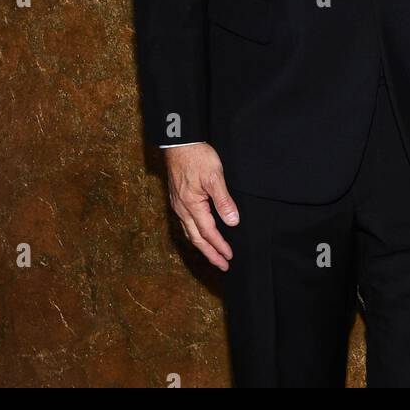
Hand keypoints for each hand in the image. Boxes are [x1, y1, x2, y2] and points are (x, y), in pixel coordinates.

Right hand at [163, 142, 238, 270]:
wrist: (179, 143)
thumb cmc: (197, 157)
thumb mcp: (215, 177)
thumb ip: (223, 201)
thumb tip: (232, 222)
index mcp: (192, 206)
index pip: (208, 232)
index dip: (220, 246)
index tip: (229, 257)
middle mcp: (182, 209)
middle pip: (197, 238)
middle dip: (210, 254)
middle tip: (222, 266)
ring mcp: (178, 205)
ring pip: (189, 232)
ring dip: (202, 246)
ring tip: (212, 256)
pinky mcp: (177, 199)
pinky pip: (186, 224)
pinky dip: (195, 234)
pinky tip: (200, 234)